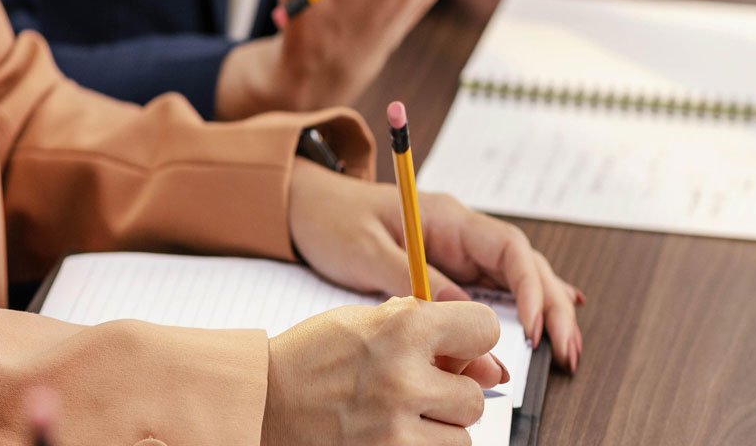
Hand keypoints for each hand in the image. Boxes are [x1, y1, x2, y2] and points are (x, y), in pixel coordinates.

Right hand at [261, 298, 503, 445]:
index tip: (457, 347)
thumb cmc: (315, 356)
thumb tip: (493, 366)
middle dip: (450, 393)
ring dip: (438, 430)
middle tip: (416, 389)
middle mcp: (404, 378)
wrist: (262, 403)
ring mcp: (394, 431)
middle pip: (475, 396)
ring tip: (399, 416)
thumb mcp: (369, 321)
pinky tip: (391, 436)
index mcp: (404, 328)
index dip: (473, 338)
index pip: (486, 329)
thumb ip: (429, 331)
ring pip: (461, 439)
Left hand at [287, 162, 582, 368]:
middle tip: (566, 350)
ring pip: (516, 276)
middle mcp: (461, 230)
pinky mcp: (449, 266)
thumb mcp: (367, 250)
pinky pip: (495, 285)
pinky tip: (547, 321)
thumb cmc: (334, 220)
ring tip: (565, 350)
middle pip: (523, 263)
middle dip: (551, 304)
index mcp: (447, 216)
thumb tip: (455, 311)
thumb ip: (411, 277)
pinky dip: (523, 303)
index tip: (533, 327)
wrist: (308, 204)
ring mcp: (458, 247)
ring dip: (543, 309)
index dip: (528, 286)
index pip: (506, 246)